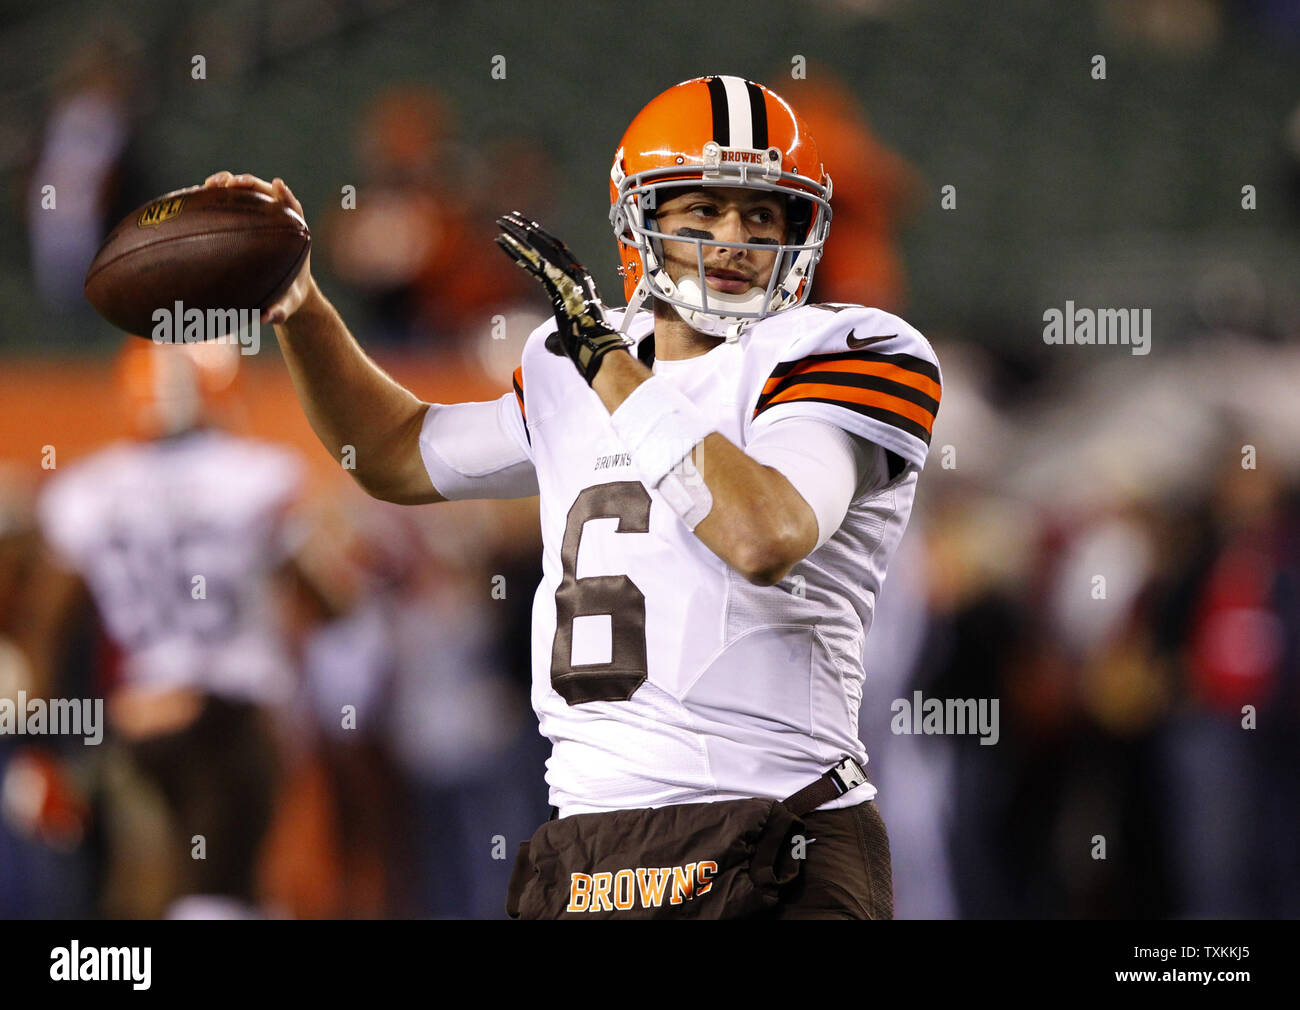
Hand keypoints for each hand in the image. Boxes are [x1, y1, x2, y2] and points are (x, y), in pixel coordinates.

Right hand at [203, 171, 315, 324]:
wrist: (285, 292)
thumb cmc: (289, 298)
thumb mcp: (288, 306)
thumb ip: (280, 311)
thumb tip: (265, 318)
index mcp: (295, 235)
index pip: (293, 208)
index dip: (286, 195)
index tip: (278, 186)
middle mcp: (278, 220)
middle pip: (266, 192)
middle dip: (249, 183)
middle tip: (231, 184)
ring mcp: (260, 217)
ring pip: (246, 193)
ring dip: (229, 183)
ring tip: (210, 184)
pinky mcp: (245, 220)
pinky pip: (231, 204)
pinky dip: (217, 198)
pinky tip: (197, 196)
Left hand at [495, 211, 630, 384]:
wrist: (597, 346)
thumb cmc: (587, 344)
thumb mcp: (568, 336)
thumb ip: (557, 335)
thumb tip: (551, 343)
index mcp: (578, 281)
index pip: (552, 257)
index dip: (537, 243)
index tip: (523, 232)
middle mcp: (574, 273)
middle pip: (546, 245)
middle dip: (526, 230)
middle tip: (509, 219)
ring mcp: (567, 276)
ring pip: (539, 248)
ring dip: (519, 234)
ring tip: (503, 223)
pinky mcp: (558, 282)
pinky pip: (533, 261)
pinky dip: (517, 250)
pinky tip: (504, 240)